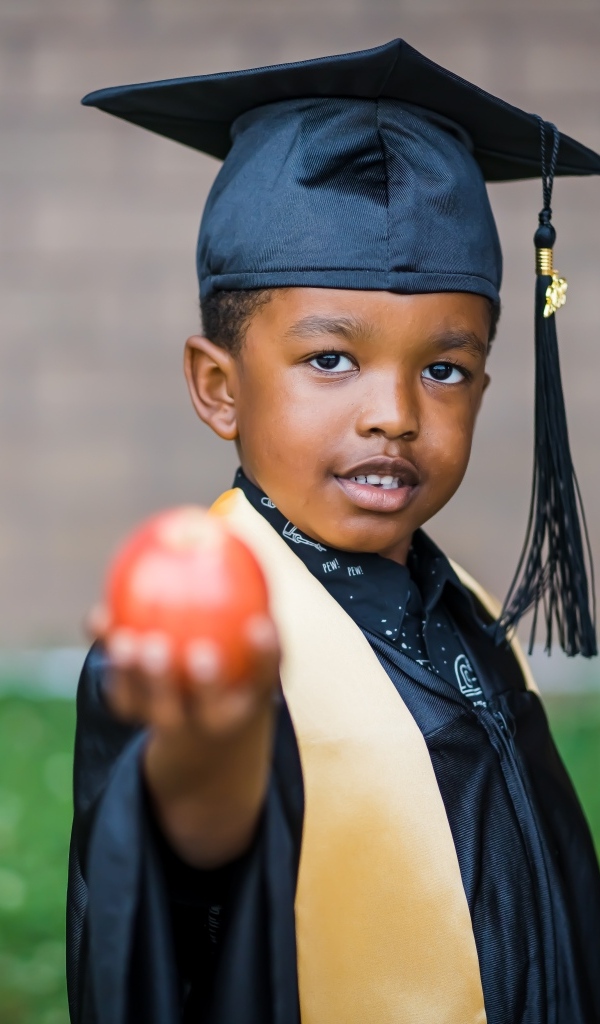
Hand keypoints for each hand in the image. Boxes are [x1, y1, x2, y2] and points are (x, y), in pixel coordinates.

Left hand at [86, 604, 280, 737]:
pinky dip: (109, 659)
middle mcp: (216, 719)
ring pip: (159, 709)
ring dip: (143, 677)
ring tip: (129, 641)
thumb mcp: (243, 634)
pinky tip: (99, 620)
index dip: (265, 654)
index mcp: (251, 697)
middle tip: (196, 651)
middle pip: (210, 708)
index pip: (266, 675)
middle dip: (205, 683)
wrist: (200, 721)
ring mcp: (176, 724)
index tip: (258, 625)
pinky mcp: (137, 718)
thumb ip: (239, 591)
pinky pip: (121, 692)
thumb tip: (215, 526)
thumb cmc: (229, 658)